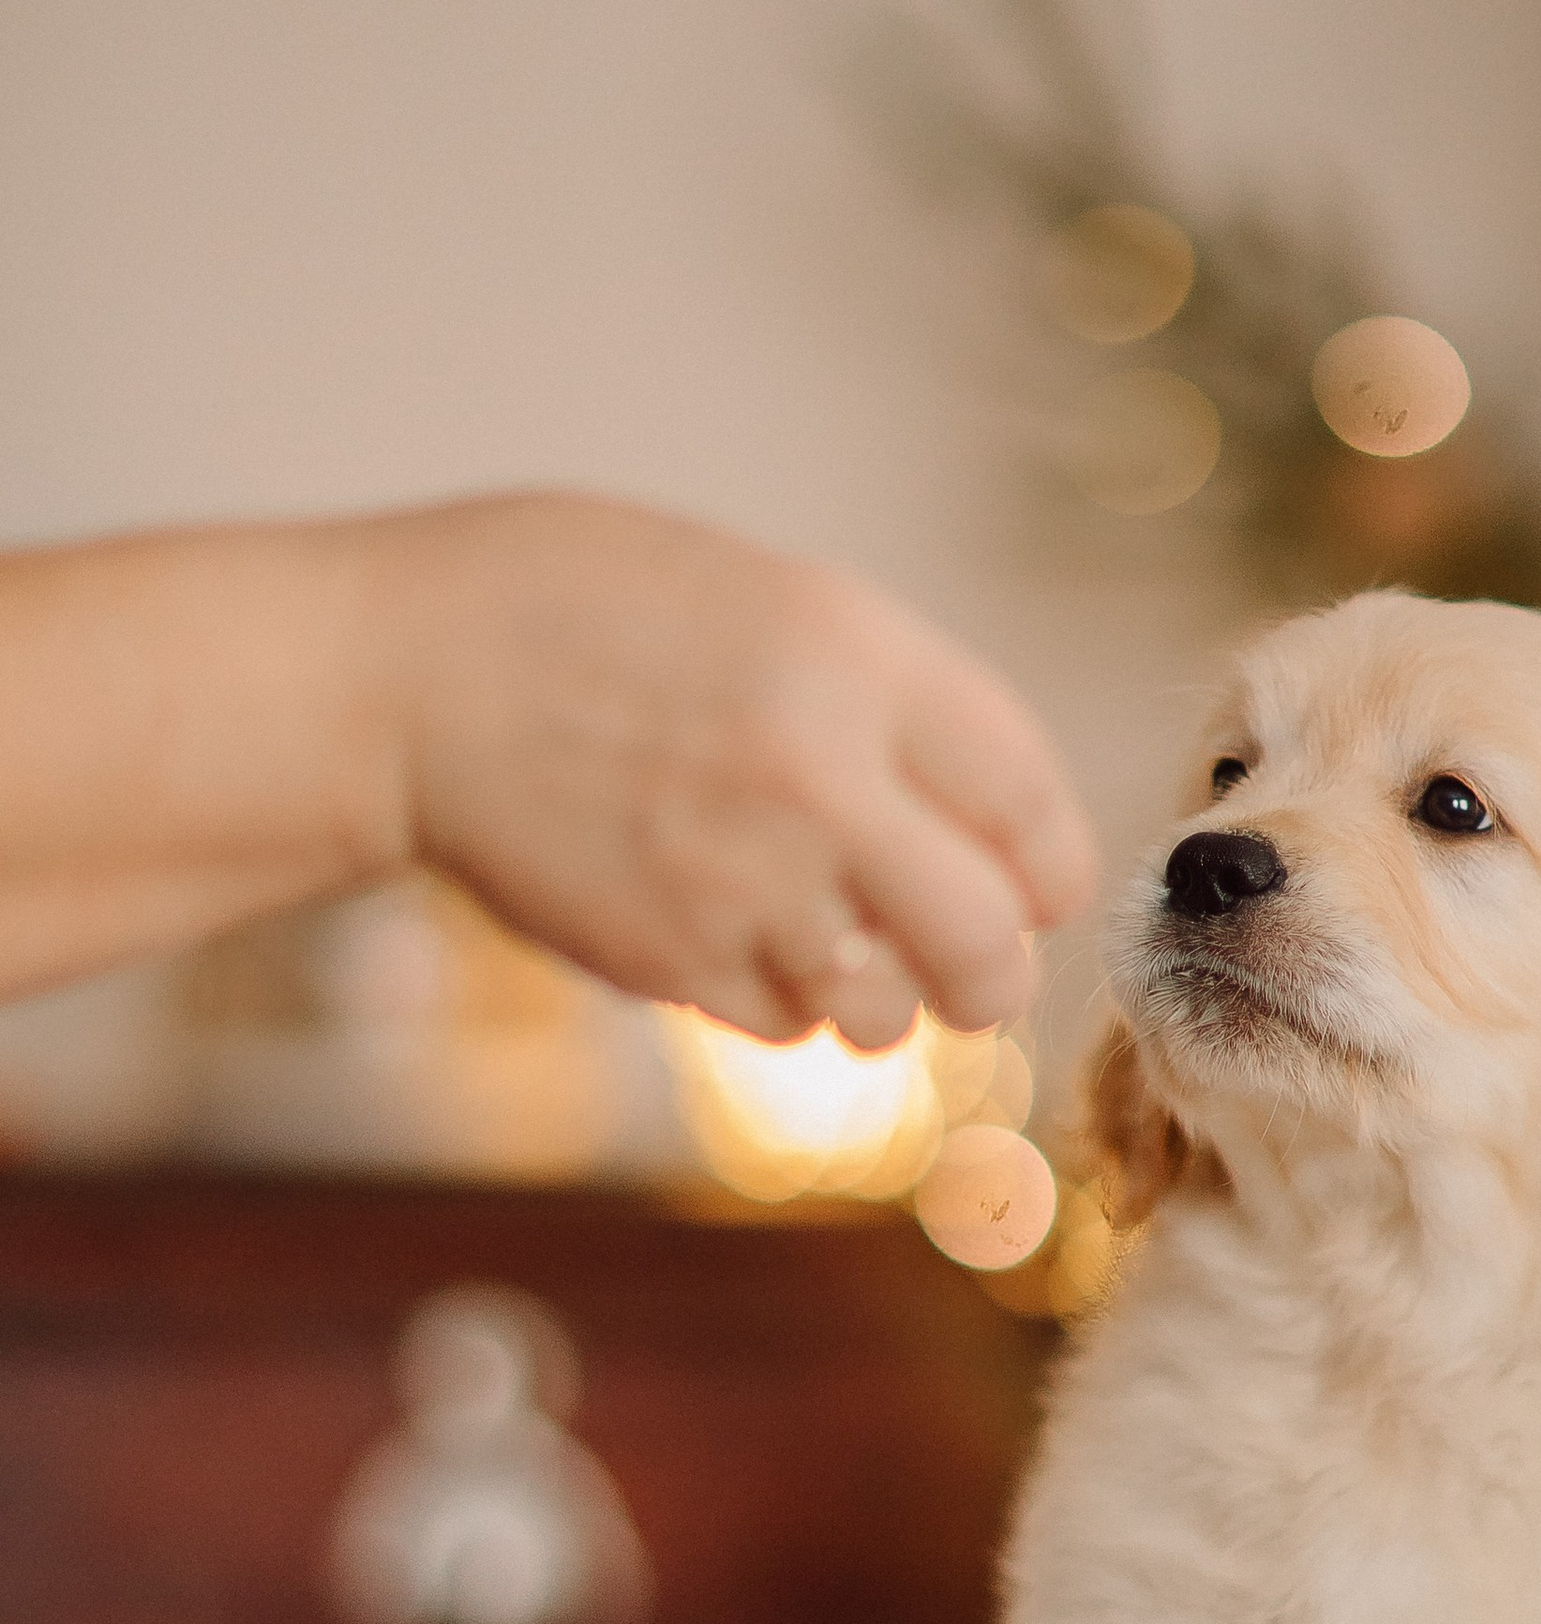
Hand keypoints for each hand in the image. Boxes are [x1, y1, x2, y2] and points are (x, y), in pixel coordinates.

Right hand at [368, 495, 1096, 1042]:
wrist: (403, 678)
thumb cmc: (580, 612)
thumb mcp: (765, 597)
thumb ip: (885, 698)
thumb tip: (988, 823)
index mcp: (853, 660)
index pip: (1028, 800)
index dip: (1053, 864)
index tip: (1042, 885)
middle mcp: (819, 779)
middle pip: (986, 943)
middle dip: (995, 971)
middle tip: (975, 968)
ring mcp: (744, 884)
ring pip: (885, 1012)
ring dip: (877, 992)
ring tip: (821, 932)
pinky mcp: (670, 963)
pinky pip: (781, 1026)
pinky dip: (776, 999)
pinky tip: (728, 930)